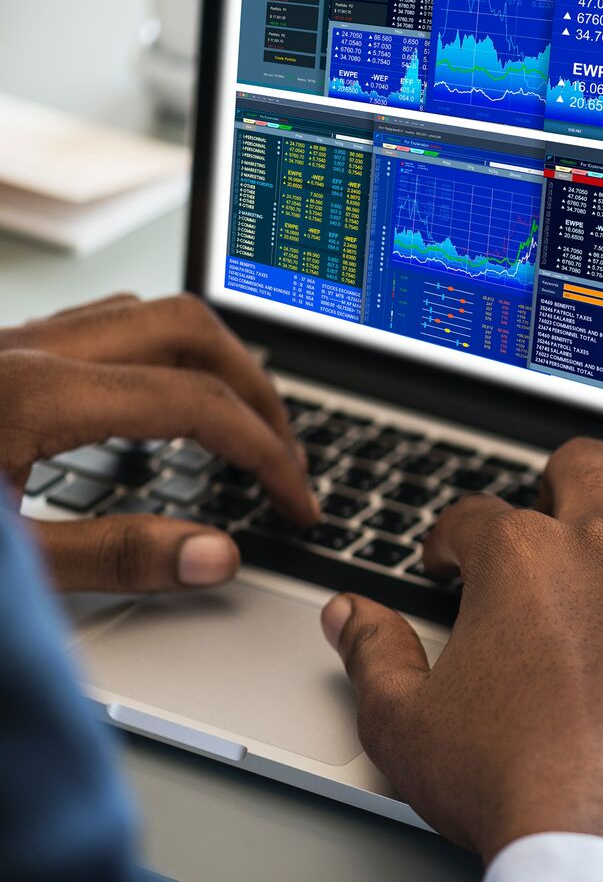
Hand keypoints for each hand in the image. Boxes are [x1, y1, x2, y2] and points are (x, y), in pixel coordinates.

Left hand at [0, 293, 318, 591]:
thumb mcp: (7, 565)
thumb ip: (111, 557)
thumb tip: (217, 554)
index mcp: (33, 393)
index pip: (196, 403)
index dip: (264, 455)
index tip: (295, 502)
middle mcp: (25, 349)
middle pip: (188, 329)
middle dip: (256, 391)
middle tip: (284, 457)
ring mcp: (7, 343)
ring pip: (144, 315)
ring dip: (210, 365)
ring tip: (239, 427)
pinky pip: (99, 330)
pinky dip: (157, 362)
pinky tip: (158, 414)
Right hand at [320, 438, 602, 881]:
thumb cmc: (510, 786)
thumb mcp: (405, 726)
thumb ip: (374, 656)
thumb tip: (351, 616)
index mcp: (519, 560)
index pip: (476, 516)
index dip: (455, 539)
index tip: (453, 565)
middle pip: (584, 467)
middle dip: (558, 484)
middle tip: (550, 523)